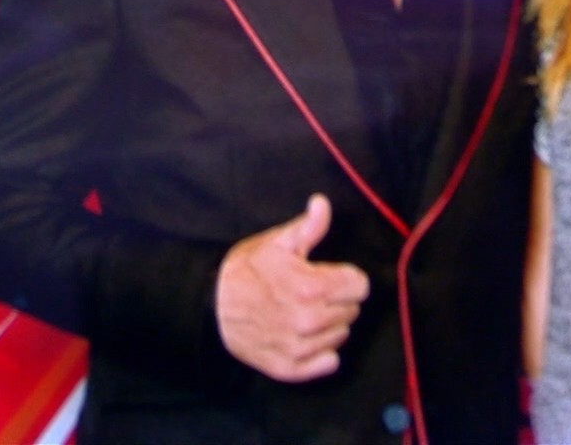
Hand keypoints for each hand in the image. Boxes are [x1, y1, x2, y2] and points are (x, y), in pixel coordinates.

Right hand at [215, 193, 369, 381]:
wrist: (211, 305)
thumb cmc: (245, 271)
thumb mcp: (276, 242)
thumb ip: (308, 227)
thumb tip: (322, 203)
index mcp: (312, 287)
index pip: (360, 286)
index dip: (344, 276)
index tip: (325, 275)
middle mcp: (310, 321)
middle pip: (352, 310)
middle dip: (336, 299)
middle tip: (309, 293)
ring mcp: (301, 347)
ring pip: (341, 335)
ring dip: (328, 324)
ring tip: (301, 312)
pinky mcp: (291, 367)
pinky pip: (329, 362)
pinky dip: (321, 352)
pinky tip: (303, 336)